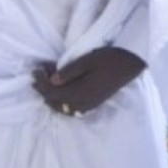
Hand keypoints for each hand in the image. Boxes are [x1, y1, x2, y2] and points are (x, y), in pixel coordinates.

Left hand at [31, 46, 145, 117]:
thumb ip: (69, 71)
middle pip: (55, 101)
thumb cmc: (111, 58)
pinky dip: (61, 102)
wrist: (132, 64)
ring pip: (62, 107)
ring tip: (45, 83)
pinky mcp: (93, 104)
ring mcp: (89, 105)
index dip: (41, 82)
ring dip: (51, 96)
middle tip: (37, 74)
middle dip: (43, 89)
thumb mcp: (88, 60)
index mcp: (81, 92)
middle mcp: (83, 103)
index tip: (35, 70)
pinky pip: (71, 109)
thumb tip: (52, 81)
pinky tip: (60, 93)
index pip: (53, 92)